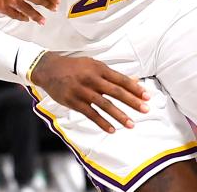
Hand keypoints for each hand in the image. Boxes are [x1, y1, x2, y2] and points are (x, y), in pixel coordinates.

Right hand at [0, 0, 58, 23]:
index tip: (56, 2)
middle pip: (39, 2)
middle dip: (47, 6)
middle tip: (52, 9)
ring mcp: (12, 0)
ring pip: (29, 12)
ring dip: (37, 17)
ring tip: (42, 20)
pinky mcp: (2, 5)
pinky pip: (14, 15)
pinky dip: (21, 17)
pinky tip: (25, 18)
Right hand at [30, 53, 147, 133]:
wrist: (49, 69)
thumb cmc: (74, 67)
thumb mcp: (93, 65)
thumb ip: (113, 75)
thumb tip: (135, 80)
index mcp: (98, 68)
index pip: (120, 79)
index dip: (135, 88)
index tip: (147, 96)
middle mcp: (91, 78)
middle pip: (115, 92)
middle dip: (132, 102)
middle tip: (145, 110)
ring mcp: (82, 90)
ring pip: (104, 105)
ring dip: (119, 116)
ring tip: (131, 124)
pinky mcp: (73, 101)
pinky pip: (90, 114)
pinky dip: (101, 122)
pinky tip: (112, 129)